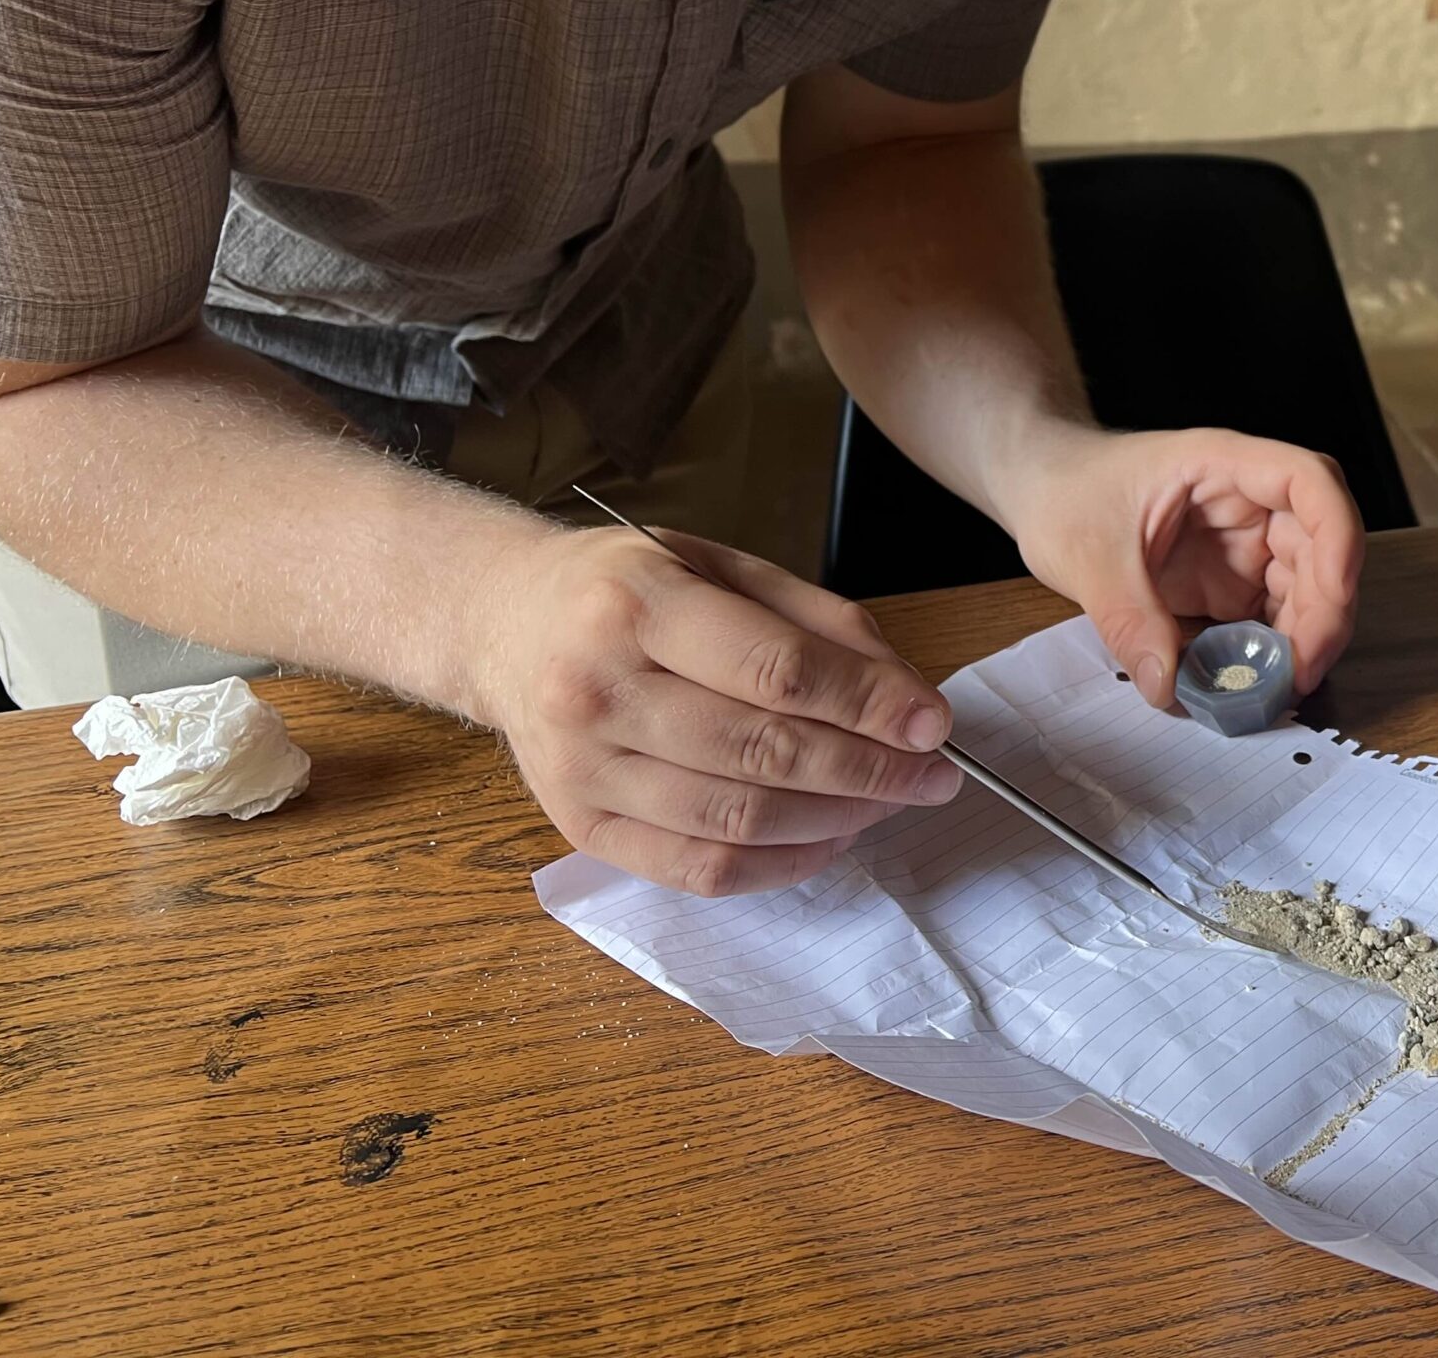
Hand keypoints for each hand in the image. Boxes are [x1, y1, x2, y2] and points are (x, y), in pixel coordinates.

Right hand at [454, 524, 960, 894]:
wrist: (505, 623)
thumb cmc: (627, 590)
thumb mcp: (721, 566)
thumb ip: (815, 623)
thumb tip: (904, 696)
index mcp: (636, 604)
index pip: (775, 670)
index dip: (867, 704)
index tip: (932, 722)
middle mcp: (597, 690)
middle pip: (762, 752)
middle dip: (869, 770)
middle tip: (932, 773)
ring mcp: (582, 769)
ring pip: (737, 820)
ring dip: (836, 820)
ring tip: (890, 802)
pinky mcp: (580, 828)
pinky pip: (698, 871)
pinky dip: (779, 867)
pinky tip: (828, 839)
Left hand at [1003, 427, 1363, 708]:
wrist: (1043, 489)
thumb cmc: (1065, 490)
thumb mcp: (1087, 556)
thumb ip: (1129, 620)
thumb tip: (1167, 686)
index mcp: (1222, 464)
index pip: (1309, 481)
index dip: (1338, 535)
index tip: (1335, 594)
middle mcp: (1247, 499)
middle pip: (1323, 545)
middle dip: (1324, 610)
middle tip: (1299, 674)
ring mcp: (1245, 541)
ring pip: (1307, 587)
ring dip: (1304, 638)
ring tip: (1277, 690)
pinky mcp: (1232, 579)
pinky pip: (1272, 616)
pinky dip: (1272, 652)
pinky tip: (1256, 685)